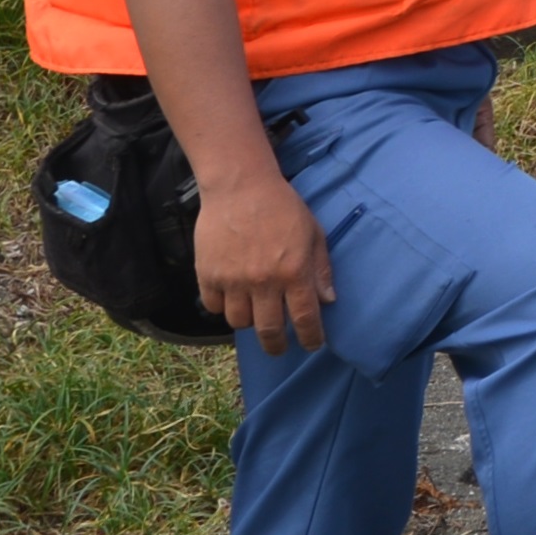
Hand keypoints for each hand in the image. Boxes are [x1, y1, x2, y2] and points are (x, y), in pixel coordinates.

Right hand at [194, 173, 333, 352]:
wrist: (240, 186)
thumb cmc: (283, 207)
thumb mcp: (313, 233)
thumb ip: (320, 269)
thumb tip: (328, 301)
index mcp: (293, 272)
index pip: (304, 319)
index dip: (310, 338)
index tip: (312, 346)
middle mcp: (263, 281)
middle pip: (269, 330)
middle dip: (276, 345)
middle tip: (278, 348)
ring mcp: (232, 279)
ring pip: (238, 322)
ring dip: (248, 322)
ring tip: (254, 313)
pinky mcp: (207, 274)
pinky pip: (213, 306)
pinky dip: (222, 307)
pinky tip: (230, 298)